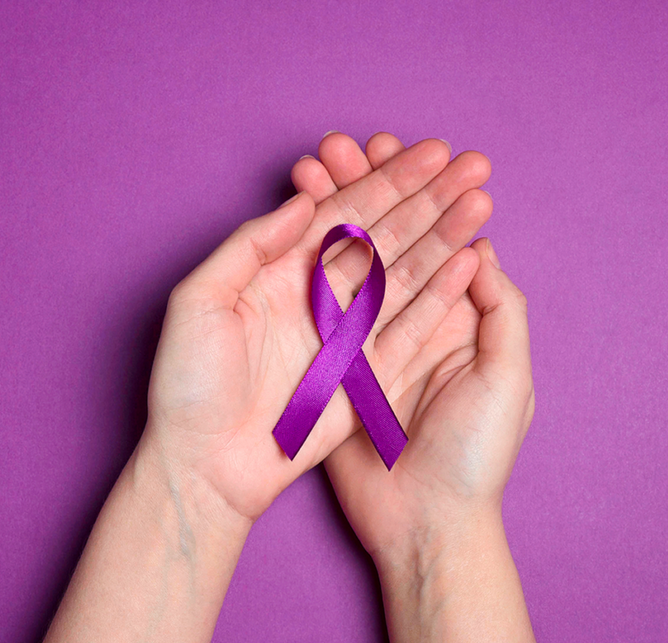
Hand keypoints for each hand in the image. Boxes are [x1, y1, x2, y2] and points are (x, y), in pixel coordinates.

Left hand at [144, 133, 492, 521]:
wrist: (203, 465)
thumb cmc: (186, 386)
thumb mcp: (198, 300)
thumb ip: (250, 245)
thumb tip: (304, 202)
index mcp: (281, 271)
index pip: (344, 213)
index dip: (387, 180)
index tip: (430, 152)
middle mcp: (319, 296)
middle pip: (385, 235)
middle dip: (429, 198)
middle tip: (472, 164)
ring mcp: (347, 334)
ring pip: (406, 274)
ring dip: (444, 236)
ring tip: (481, 201)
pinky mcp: (367, 374)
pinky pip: (410, 328)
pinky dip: (440, 296)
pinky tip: (468, 260)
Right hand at [298, 136, 542, 642]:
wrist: (424, 525)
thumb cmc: (473, 456)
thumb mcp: (505, 378)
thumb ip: (500, 310)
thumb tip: (479, 249)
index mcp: (458, 317)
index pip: (433, 236)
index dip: (413, 192)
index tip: (388, 149)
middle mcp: (412, 320)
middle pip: (386, 239)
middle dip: (364, 189)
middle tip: (335, 146)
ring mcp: (369, 340)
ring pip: (349, 261)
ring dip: (331, 214)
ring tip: (309, 171)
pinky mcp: (334, 365)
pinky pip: (320, 305)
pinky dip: (306, 263)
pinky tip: (292, 227)